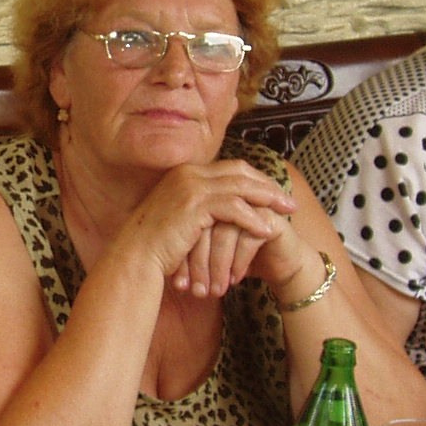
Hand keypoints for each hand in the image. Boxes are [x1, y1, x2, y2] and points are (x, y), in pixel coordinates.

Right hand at [114, 161, 293, 300]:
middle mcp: (189, 173)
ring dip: (268, 199)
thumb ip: (202, 209)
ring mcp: (191, 187)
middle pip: (240, 171)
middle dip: (268, 185)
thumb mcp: (183, 219)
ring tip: (286, 212)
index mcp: (186, 173)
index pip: (231, 168)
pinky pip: (233, 207)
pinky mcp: (194, 205)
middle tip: (289, 201)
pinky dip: (252, 218)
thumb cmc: (159, 245)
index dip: (257, 180)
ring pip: (241, 186)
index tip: (275, 193)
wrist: (136, 256)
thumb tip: (225, 214)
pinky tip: (267, 229)